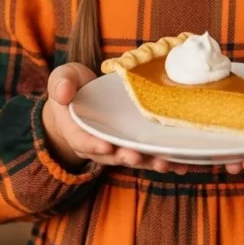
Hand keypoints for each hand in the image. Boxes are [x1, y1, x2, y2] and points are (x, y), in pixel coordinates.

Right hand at [42, 63, 188, 174]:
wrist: (81, 98)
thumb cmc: (72, 87)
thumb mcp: (62, 79)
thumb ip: (61, 84)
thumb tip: (63, 93)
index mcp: (76, 130)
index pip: (82, 141)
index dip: (93, 145)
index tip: (106, 146)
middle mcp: (97, 144)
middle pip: (111, 156)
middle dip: (125, 157)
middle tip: (137, 156)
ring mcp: (117, 146)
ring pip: (132, 158)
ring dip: (148, 162)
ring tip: (165, 162)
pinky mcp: (133, 144)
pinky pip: (148, 155)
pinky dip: (166, 161)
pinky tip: (183, 166)